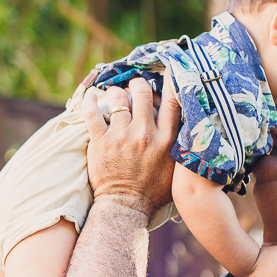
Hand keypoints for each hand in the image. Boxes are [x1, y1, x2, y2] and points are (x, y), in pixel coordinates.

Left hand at [80, 76, 180, 214]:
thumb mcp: (176, 166)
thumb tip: (185, 124)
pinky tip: (93, 97)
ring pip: (118, 97)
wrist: (127, 207)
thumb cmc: (153, 190)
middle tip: (134, 89)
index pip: (172, 101)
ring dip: (116, 93)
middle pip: (141, 91)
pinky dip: (91, 101)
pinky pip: (92, 112)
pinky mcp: (100, 142)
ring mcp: (121, 136)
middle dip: (137, 85)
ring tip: (115, 97)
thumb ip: (179, 143)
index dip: (171, 80)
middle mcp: (145, 133)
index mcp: (166, 139)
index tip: (170, 69)